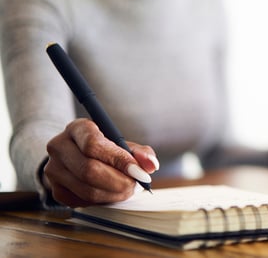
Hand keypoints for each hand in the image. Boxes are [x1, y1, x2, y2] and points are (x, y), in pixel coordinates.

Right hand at [43, 118, 158, 206]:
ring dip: (113, 194)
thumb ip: (140, 152)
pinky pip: (82, 201)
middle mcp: (59, 147)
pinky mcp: (56, 190)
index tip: (139, 172)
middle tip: (136, 185)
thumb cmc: (104, 147)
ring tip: (128, 190)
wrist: (78, 155)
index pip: (93, 145)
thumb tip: (151, 165)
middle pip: (88, 170)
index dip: (118, 160)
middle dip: (118, 181)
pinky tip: (112, 193)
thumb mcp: (122, 143)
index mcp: (77, 128)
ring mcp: (53, 170)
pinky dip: (102, 200)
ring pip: (86, 189)